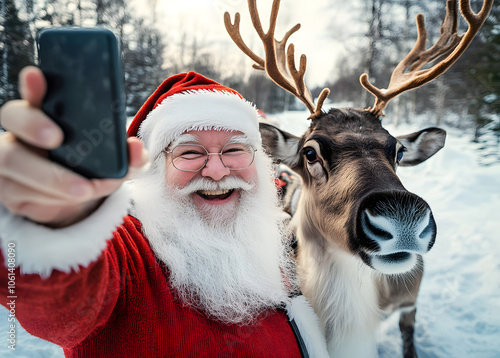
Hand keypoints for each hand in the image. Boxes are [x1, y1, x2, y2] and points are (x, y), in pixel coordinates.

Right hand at [0, 66, 148, 226]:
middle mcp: (21, 133)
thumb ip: (128, 153)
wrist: (77, 199)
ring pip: (15, 163)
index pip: (33, 92)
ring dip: (53, 177)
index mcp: (47, 115)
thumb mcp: (115, 159)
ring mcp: (10, 163)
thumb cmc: (92, 167)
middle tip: (57, 137)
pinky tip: (75, 198)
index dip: (33, 84)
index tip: (37, 75)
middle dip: (32, 125)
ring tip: (85, 188)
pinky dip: (55, 198)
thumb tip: (135, 149)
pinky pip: (24, 194)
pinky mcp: (10, 192)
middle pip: (11, 118)